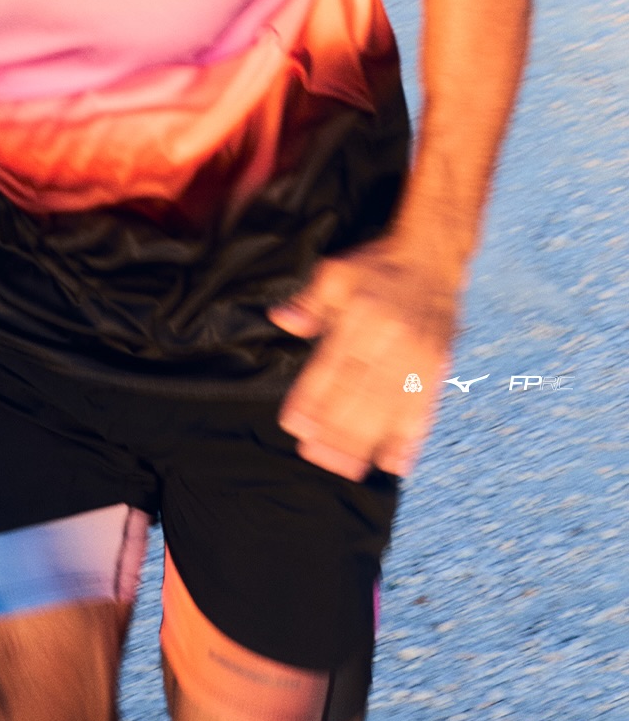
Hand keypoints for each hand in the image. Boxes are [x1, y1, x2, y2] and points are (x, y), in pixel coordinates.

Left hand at [268, 239, 458, 481]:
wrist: (434, 253)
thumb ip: (309, 301)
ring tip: (347, 467)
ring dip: (367, 442)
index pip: (333, 366)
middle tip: (316, 456)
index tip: (296, 426)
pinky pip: (424, 406)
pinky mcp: (438, 366)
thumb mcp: (337, 272)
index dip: (313, 398)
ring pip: (390, 406)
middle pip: (361, 393)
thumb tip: (282, 319)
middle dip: (337, 429)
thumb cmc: (377, 266)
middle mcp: (392, 339)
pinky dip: (410, 437)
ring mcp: (418, 355)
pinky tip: (395, 463)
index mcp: (362, 317)